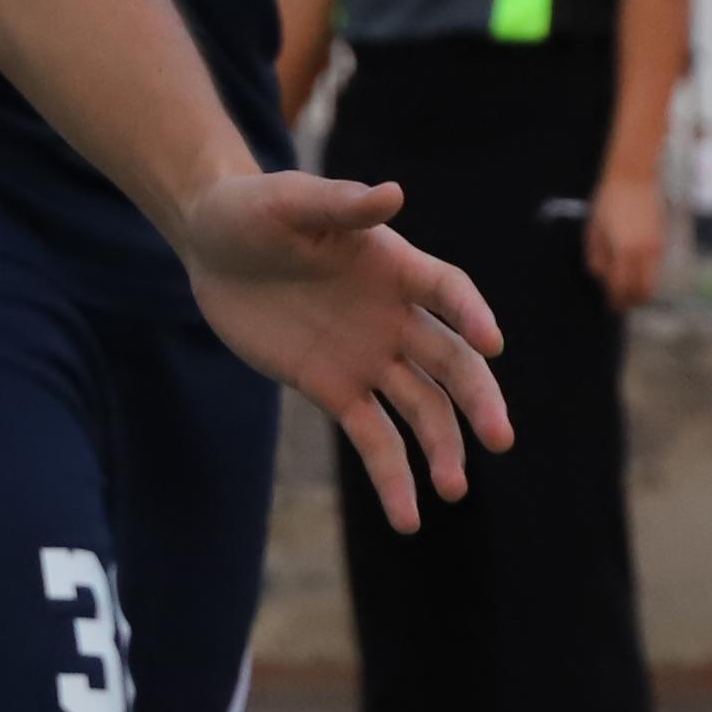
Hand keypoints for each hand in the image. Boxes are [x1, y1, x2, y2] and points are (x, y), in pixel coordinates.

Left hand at [169, 166, 503, 527]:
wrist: (211, 246)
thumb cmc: (255, 209)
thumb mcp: (288, 201)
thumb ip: (340, 204)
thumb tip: (393, 193)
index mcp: (394, 265)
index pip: (447, 291)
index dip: (472, 314)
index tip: (491, 342)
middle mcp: (394, 316)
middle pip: (451, 361)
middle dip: (478, 399)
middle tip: (501, 439)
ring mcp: (368, 357)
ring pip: (421, 408)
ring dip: (443, 447)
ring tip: (452, 490)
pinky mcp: (336, 390)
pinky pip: (373, 439)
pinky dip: (393, 477)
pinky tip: (408, 518)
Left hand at [584, 169, 671, 309]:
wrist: (634, 177)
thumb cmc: (609, 200)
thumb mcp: (594, 228)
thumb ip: (596, 255)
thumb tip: (599, 276)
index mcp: (624, 250)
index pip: (621, 287)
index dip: (615, 300)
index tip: (609, 306)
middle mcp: (644, 252)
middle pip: (642, 290)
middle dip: (631, 300)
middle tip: (620, 302)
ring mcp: (657, 247)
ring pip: (653, 281)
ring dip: (640, 289)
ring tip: (627, 289)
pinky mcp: (663, 241)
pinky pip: (656, 268)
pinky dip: (646, 275)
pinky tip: (635, 271)